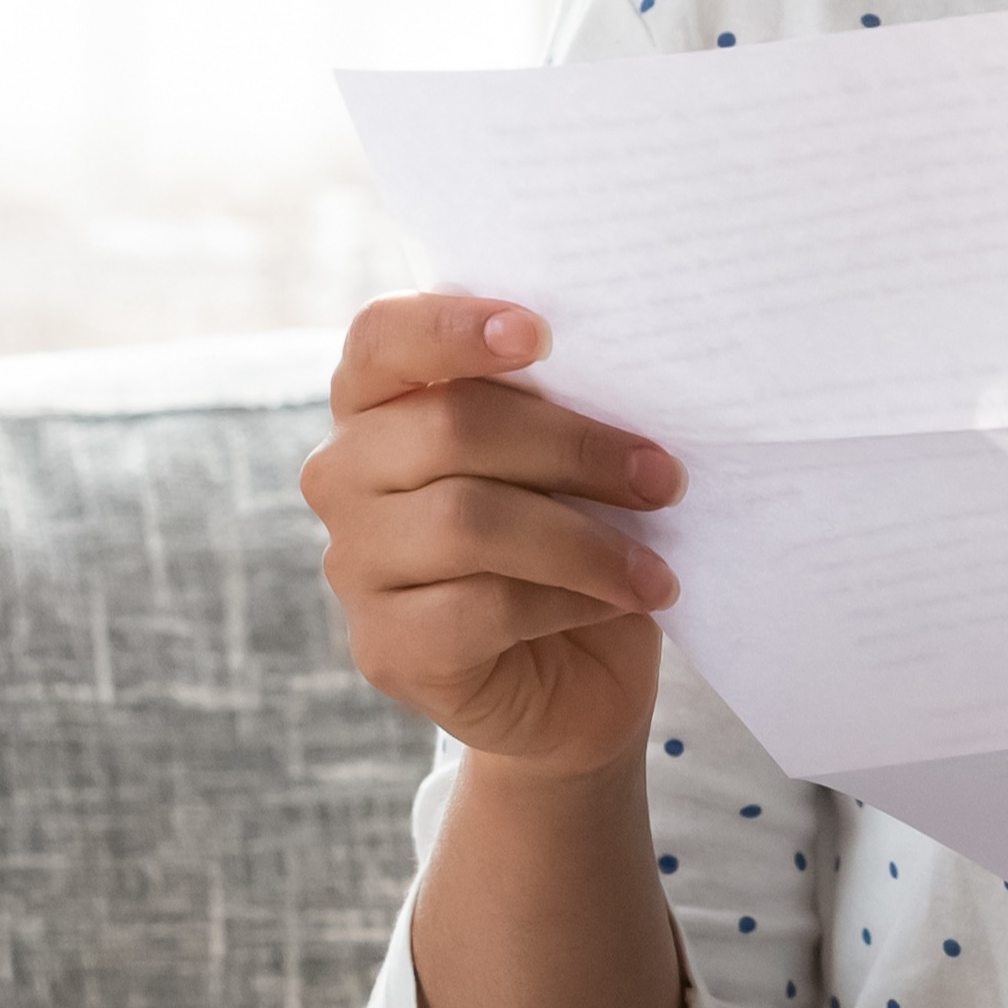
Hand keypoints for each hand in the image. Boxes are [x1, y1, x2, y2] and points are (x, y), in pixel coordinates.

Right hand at [300, 291, 688, 781]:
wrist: (575, 680)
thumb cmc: (570, 538)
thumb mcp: (565, 459)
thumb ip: (556, 404)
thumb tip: (623, 368)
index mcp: (376, 403)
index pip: (382, 337)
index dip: (453, 327)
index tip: (542, 333)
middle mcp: (343, 476)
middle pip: (448, 427)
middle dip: (574, 447)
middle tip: (664, 476)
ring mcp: (354, 565)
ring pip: (469, 522)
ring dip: (586, 540)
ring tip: (654, 563)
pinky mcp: (388, 647)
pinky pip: (482, 607)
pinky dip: (567, 601)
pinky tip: (615, 603)